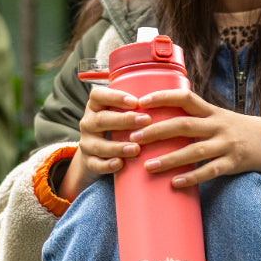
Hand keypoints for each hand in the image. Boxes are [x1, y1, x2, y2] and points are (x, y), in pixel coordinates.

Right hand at [58, 85, 150, 200]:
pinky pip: (96, 164)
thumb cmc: (118, 127)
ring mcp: (87, 143)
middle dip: (124, 120)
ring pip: (99, 145)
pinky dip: (107, 165)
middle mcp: (88, 123)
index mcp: (95, 106)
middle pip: (101, 119)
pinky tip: (120, 164)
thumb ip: (137, 106)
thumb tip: (173, 97)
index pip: (97, 95)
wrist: (98, 153)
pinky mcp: (89, 161)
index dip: (115, 97)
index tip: (136, 101)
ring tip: (136, 149)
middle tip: (146, 120)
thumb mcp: (121, 112)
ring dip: (118, 147)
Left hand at [117, 88, 260, 189]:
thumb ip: (193, 117)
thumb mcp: (217, 117)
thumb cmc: (236, 130)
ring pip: (194, 150)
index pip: (184, 97)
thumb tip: (157, 118)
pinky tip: (175, 183)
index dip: (162, 97)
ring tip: (148, 166)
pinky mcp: (233, 162)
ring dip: (169, 159)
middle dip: (157, 130)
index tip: (140, 101)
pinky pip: (210, 171)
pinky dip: (192, 177)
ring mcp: (226, 144)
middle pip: (184, 124)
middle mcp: (217, 125)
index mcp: (210, 111)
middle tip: (134, 136)